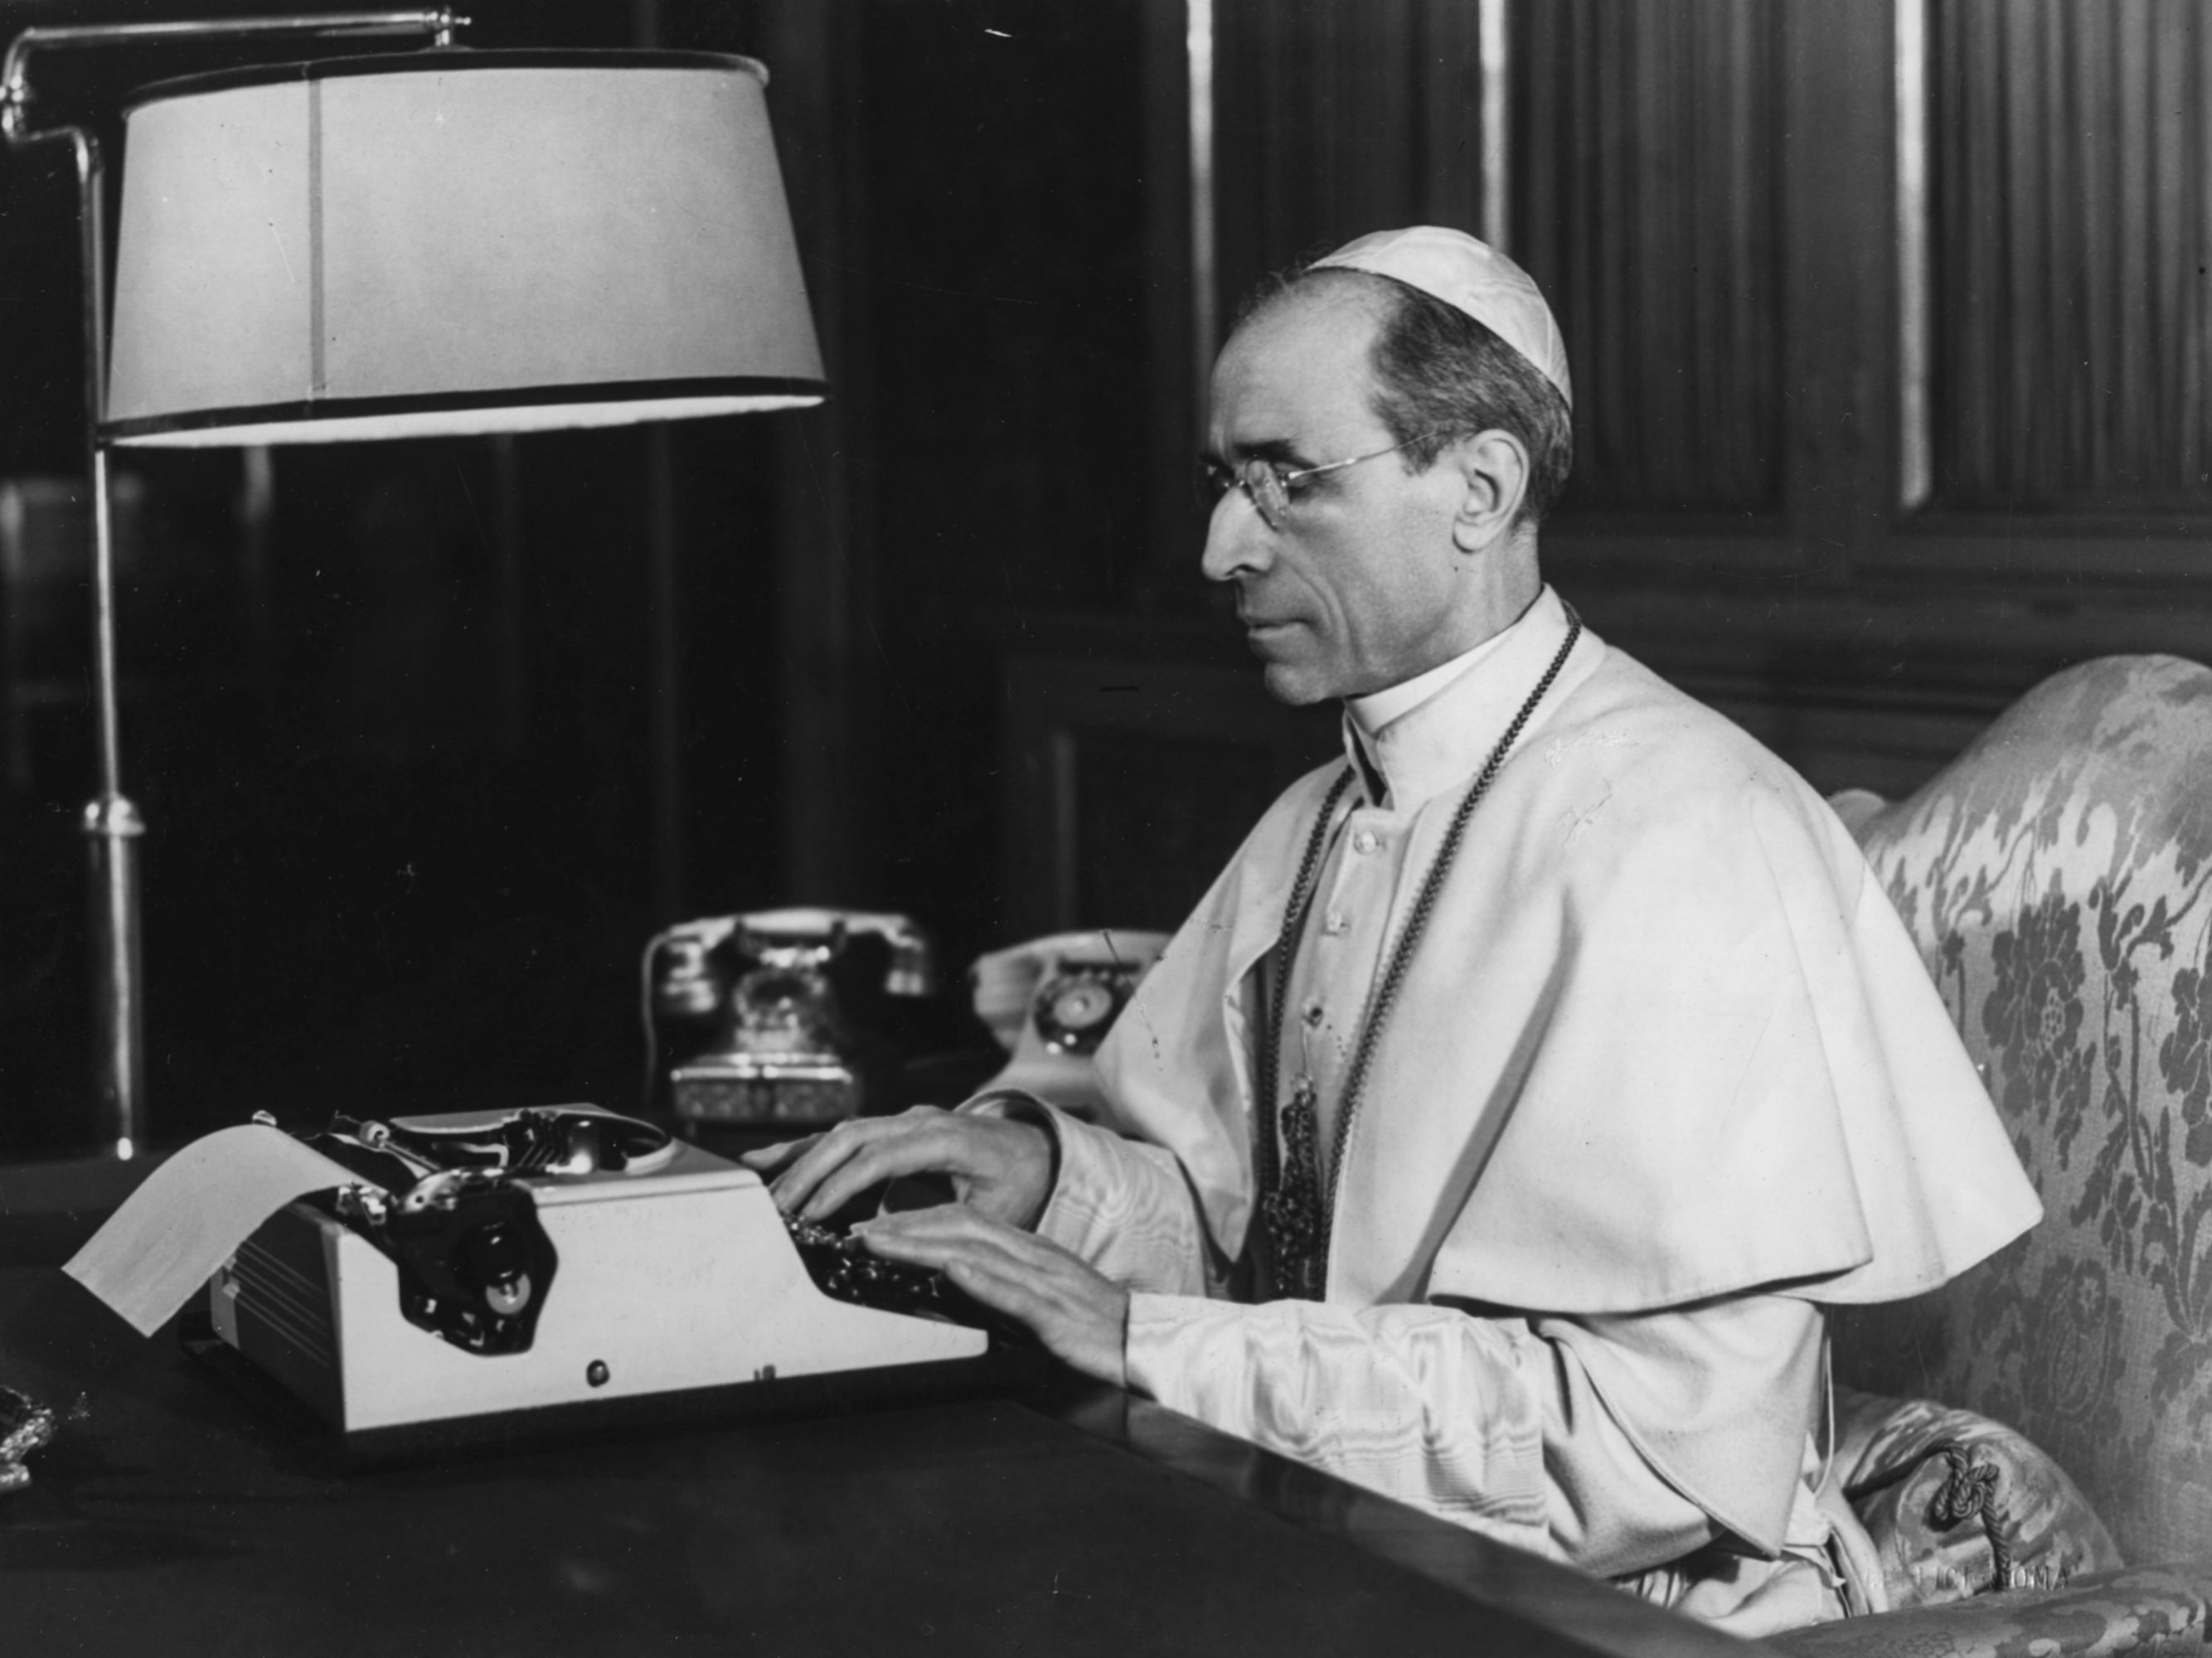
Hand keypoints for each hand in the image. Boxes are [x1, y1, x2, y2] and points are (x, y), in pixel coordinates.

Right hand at [739, 1107, 1052, 1229]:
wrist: (1038, 1152)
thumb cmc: (1020, 1185)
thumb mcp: (993, 1211)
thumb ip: (942, 1220)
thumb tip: (882, 1236)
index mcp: (947, 1137)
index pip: (881, 1157)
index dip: (843, 1185)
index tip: (812, 1214)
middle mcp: (921, 1119)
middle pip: (852, 1138)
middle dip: (810, 1172)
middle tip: (779, 1209)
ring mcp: (905, 1119)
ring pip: (843, 1133)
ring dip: (801, 1159)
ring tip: (763, 1187)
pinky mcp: (894, 1128)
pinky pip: (846, 1137)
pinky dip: (808, 1148)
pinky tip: (769, 1159)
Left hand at [854, 1206, 1127, 1385]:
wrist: (1145, 1345)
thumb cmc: (1092, 1326)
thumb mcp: (1038, 1296)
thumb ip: (999, 1283)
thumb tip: (949, 1279)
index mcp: (1027, 1250)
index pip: (961, 1221)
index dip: (911, 1220)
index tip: (869, 1227)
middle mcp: (1032, 1256)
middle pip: (960, 1226)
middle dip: (903, 1226)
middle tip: (855, 1231)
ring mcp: (1045, 1282)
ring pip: (977, 1252)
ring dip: (923, 1245)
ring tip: (881, 1242)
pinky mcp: (1058, 1315)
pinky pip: (1016, 1292)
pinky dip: (982, 1279)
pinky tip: (954, 1271)